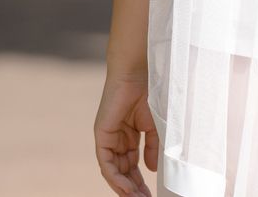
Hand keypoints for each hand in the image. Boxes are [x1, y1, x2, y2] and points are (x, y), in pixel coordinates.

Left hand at [94, 74, 158, 195]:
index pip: (133, 165)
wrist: (139, 72)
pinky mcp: (102, 135)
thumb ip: (153, 148)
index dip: (141, 181)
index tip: (151, 194)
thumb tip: (150, 170)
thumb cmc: (150, 93)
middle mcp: (117, 138)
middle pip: (124, 170)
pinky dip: (115, 177)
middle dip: (134, 187)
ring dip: (125, 187)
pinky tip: (125, 188)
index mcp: (129, 135)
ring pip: (114, 170)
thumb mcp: (155, 127)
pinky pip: (106, 162)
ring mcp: (108, 137)